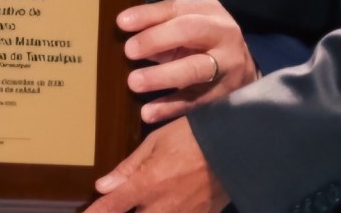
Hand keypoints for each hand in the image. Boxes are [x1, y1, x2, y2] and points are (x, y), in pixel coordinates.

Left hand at [85, 118, 227, 212]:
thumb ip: (129, 167)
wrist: (238, 146)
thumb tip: (102, 186)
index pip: (110, 208)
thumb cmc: (194, 135)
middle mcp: (162, 207)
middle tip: (121, 205)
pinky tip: (169, 205)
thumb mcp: (157, 142)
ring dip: (144, 212)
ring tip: (146, 202)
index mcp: (147, 184)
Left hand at [120, 0, 258, 123]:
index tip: (122, 23)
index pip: (176, 9)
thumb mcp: (186, 28)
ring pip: (194, 69)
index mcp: (209, 12)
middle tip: (129, 51)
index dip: (148, 15)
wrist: (243, 73)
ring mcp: (228, 65)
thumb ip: (160, 27)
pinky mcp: (226, 94)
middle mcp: (223, 34)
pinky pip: (195, 101)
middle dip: (156, 39)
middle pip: (189, 31)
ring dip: (162, 76)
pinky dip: (170, 107)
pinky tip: (148, 112)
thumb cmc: (203, 45)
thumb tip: (125, 29)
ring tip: (134, 82)